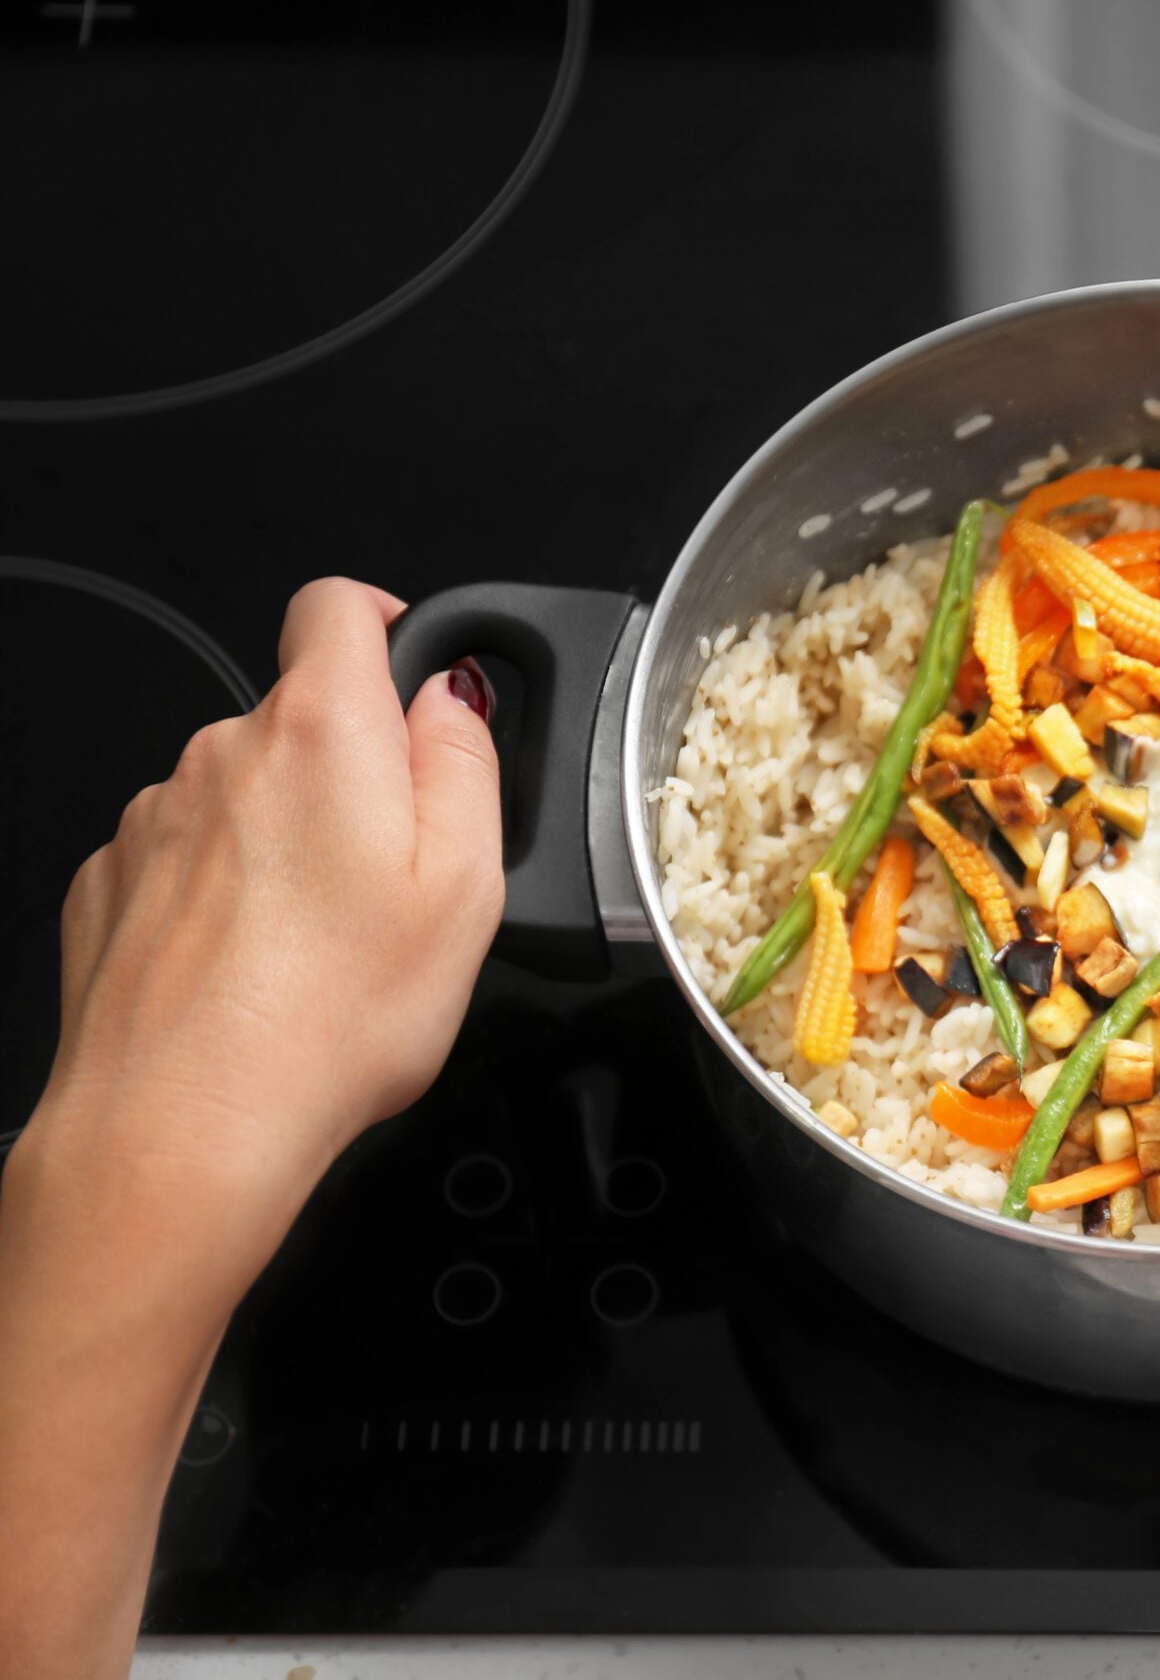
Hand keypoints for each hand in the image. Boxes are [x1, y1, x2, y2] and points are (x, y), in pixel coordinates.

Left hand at [0, 578, 500, 1679]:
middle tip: (400, 880)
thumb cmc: (331, 1020)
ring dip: (285, 843)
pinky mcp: (109, 890)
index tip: (417, 680)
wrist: (179, 1132)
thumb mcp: (470, 888)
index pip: (337, 606)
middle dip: (353, 773)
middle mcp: (222, 754)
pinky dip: (225, 899)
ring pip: (241, 796)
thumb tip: (452, 702)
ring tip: (326, 950)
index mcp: (322, 734)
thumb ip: (467, 765)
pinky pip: (185, 863)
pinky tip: (257, 978)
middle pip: (298, 718)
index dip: (386, 625)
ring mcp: (153, 822)